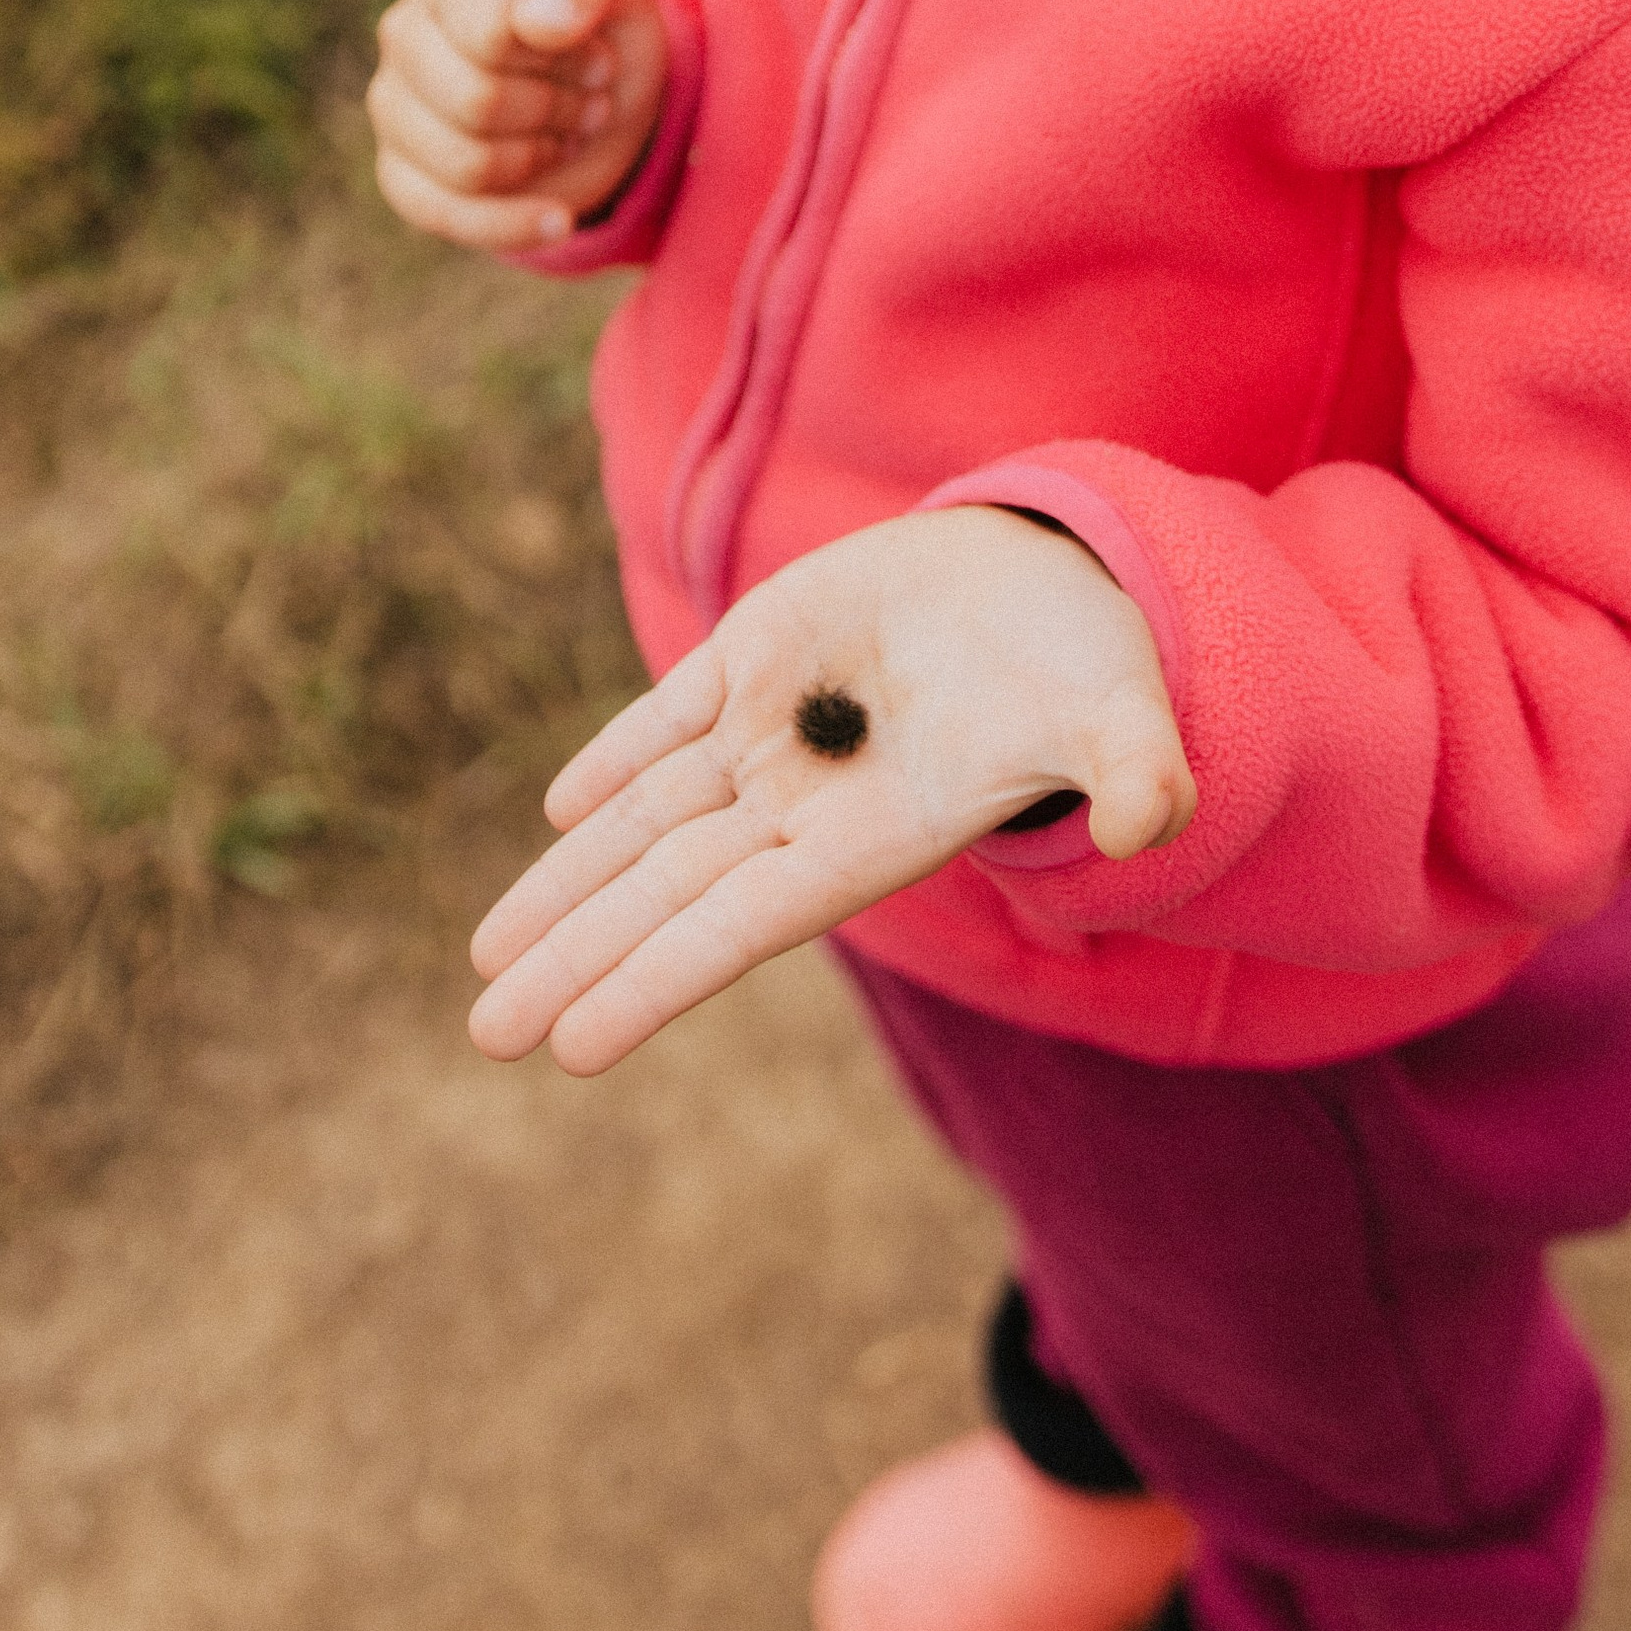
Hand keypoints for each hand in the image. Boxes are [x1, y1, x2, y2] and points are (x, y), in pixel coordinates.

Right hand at [368, 0, 666, 252]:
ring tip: (567, 131)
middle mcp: (403, 33)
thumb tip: (538, 19)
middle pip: (477, 103)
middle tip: (590, 100)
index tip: (598, 55)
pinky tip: (558, 218)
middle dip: (556, 111)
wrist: (600, 92)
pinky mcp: (401, 175)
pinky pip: (447, 217)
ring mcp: (392, 107)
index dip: (563, 59)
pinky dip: (515, 225)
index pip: (492, 36)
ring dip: (541, 157)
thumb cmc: (600, 29)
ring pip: (465, 165)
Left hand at [467, 509, 1196, 1074]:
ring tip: (485, 955)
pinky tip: (562, 806)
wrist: (1061, 582)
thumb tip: (1145, 822)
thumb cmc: (1091, 671)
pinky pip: (669, 718)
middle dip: (574, 955)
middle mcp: (809, 801)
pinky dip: (614, 759)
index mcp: (874, 837)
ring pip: (646, 818)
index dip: (654, 979)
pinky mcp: (760, 652)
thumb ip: (1131, 773)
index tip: (569, 1048)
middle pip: (667, 889)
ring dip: (567, 879)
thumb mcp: (1120, 718)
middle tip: (485, 1033)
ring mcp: (777, 730)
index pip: (739, 923)